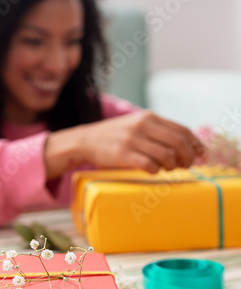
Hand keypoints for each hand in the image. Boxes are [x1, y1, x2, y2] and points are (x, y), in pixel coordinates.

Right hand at [80, 110, 204, 172]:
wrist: (85, 140)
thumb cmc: (115, 136)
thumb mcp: (137, 125)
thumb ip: (158, 131)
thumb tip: (186, 147)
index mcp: (148, 117)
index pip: (182, 130)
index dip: (196, 145)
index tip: (201, 156)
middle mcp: (142, 126)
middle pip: (179, 143)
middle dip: (188, 157)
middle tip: (186, 166)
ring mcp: (132, 140)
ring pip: (167, 156)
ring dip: (172, 166)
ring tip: (167, 169)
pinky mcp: (123, 154)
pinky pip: (150, 166)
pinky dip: (156, 171)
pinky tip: (152, 170)